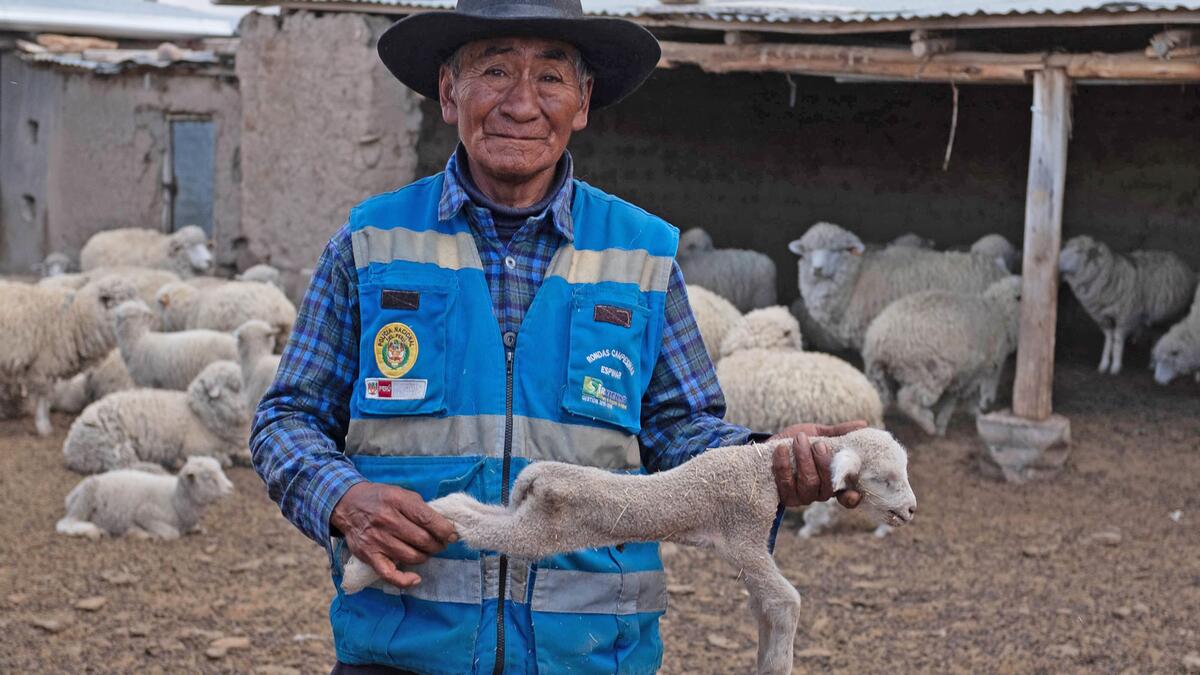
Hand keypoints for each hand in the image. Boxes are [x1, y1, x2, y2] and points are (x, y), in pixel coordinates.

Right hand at [330, 482, 457, 588]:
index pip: (428, 519)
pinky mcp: (369, 555)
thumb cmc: (380, 499)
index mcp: (397, 501)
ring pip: (412, 556)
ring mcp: (377, 540)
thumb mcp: (401, 493)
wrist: (348, 505)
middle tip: (440, 544)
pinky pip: (390, 574)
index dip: (445, 530)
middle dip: (438, 545)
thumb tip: (444, 525)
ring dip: (425, 557)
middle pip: (422, 540)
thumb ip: (420, 507)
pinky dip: (405, 580)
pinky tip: (415, 578)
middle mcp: (387, 520)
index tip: (452, 536)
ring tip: (426, 552)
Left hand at [768, 420, 865, 508]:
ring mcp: (801, 496)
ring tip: (799, 439)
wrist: (770, 445)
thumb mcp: (819, 434)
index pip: (846, 497)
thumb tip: (863, 425)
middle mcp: (819, 493)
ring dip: (804, 459)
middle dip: (823, 463)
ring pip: (808, 483)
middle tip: (818, 444)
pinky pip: (785, 482)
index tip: (854, 493)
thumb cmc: (798, 441)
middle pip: (827, 486)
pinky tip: (781, 448)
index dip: (851, 498)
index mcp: (833, 480)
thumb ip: (838, 432)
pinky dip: (783, 463)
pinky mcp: (783, 495)